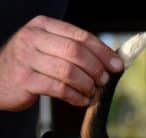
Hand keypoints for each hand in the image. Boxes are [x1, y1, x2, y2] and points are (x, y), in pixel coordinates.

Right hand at [0, 15, 122, 110]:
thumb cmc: (31, 64)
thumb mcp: (48, 48)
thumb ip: (74, 50)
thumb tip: (112, 61)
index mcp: (43, 25)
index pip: (81, 36)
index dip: (103, 52)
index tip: (117, 65)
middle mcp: (32, 38)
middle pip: (76, 52)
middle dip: (96, 69)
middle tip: (104, 81)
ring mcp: (26, 58)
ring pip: (68, 71)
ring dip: (87, 85)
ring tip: (92, 92)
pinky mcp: (25, 80)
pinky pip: (59, 89)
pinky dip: (76, 96)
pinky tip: (82, 100)